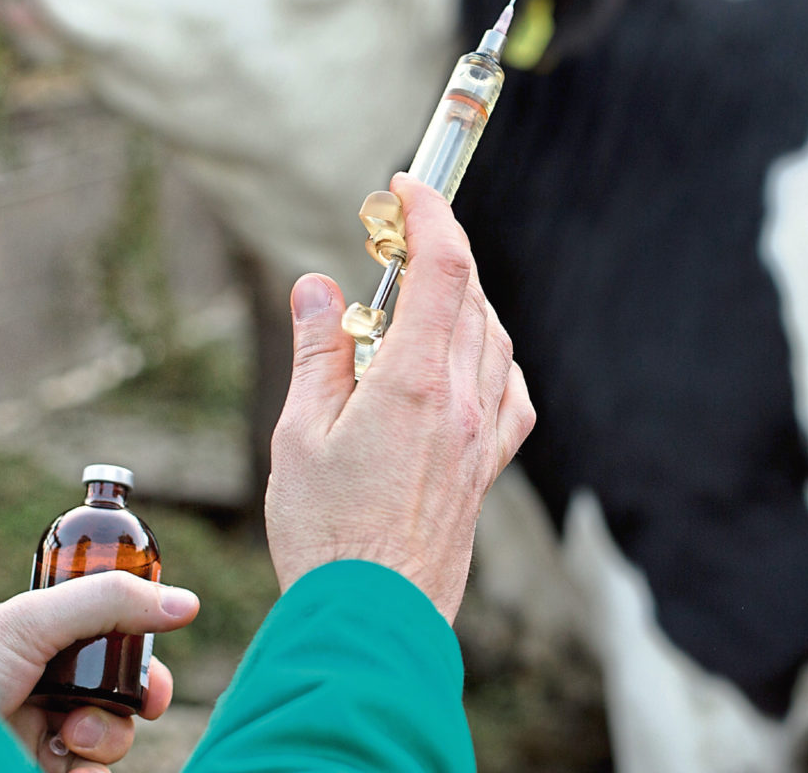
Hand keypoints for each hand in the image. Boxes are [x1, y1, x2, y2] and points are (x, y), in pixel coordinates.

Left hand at [0, 571, 199, 771]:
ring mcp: (42, 739)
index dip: (140, 653)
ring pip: (113, 738)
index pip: (110, 643)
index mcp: (42, 644)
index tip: (154, 662)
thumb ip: (110, 601)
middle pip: (122, 693)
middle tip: (147, 703)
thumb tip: (187, 603)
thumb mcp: (32, 620)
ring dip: (107, 735)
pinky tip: (71, 771)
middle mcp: (45, 690)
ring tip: (71, 736)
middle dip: (140, 696)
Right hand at [264, 172, 535, 621]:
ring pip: (491, 337)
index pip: (443, 268)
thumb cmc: (326, 533)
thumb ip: (317, 350)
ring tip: (413, 297)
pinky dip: (490, 356)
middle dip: (436, 251)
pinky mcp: (486, 468)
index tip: (404, 187)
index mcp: (415, 383)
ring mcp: (481, 436)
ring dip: (461, 299)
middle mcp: (462, 402)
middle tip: (392, 237)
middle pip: (469, 295)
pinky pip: (508, 391)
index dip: (429, 213)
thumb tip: (315, 285)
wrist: (372, 620)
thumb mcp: (299, 432)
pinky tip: (464, 361)